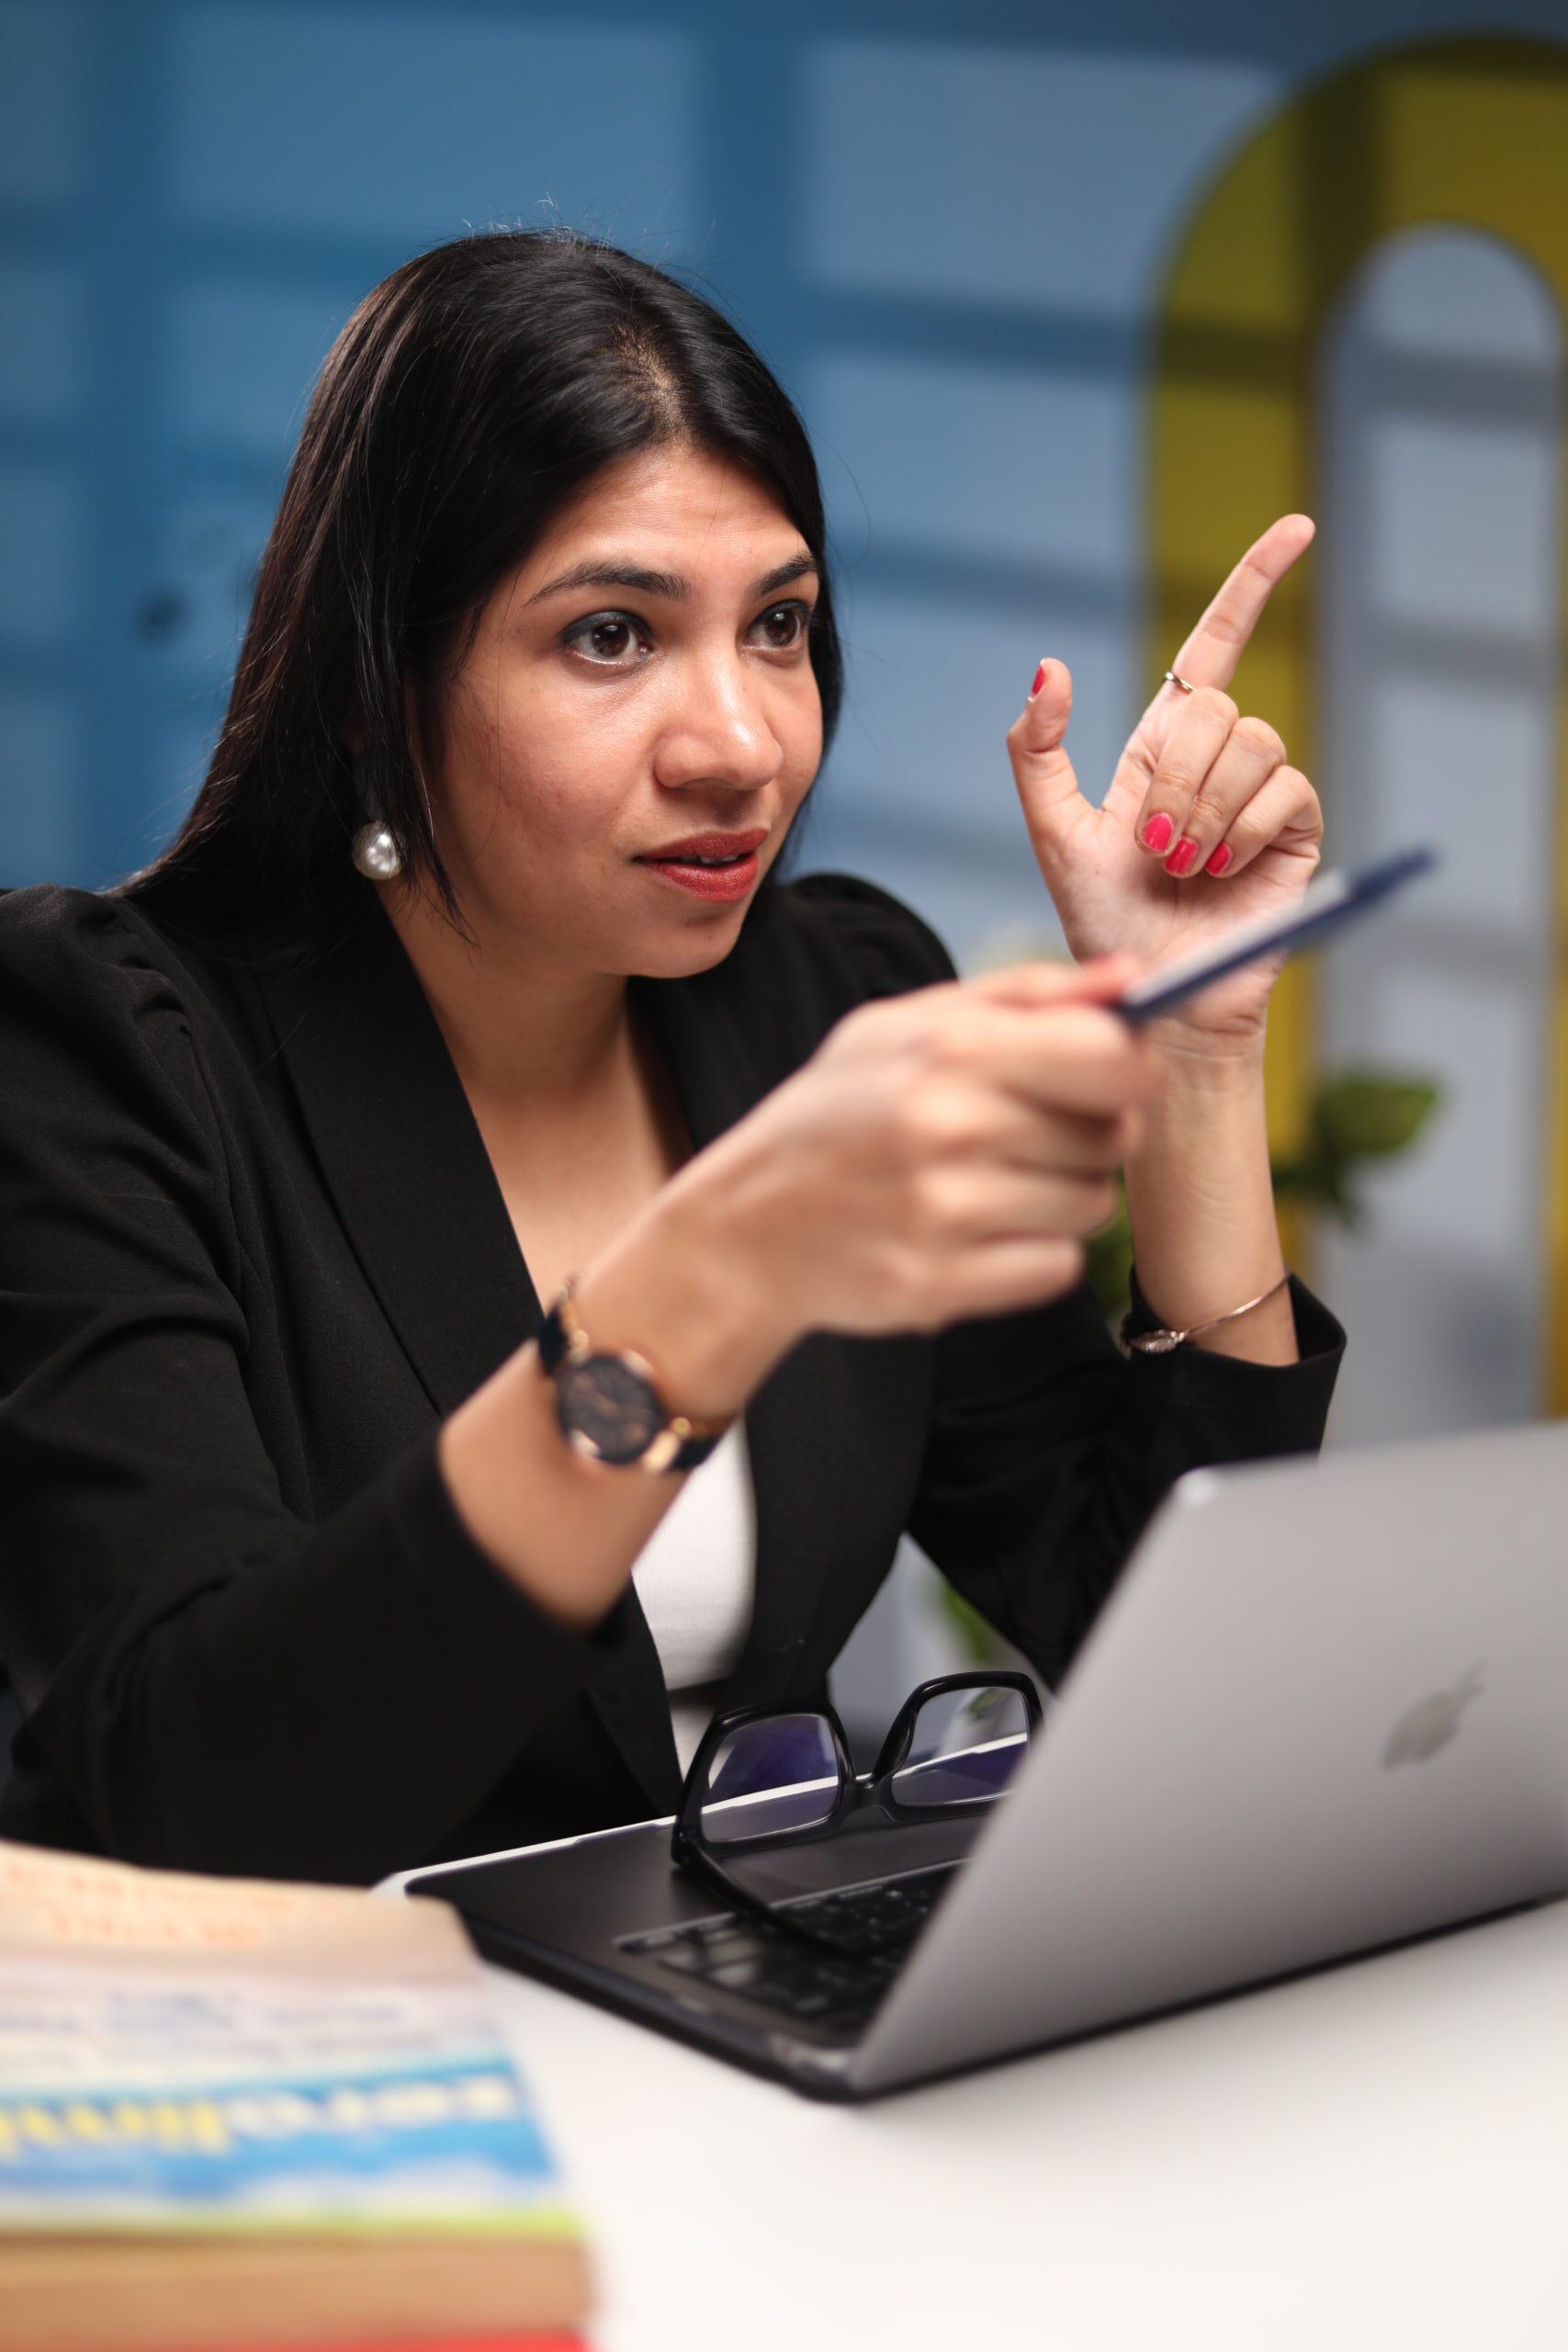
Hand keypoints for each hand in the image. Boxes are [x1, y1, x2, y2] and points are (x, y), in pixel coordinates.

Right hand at [666, 954, 1159, 1358]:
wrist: (744, 1228)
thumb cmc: (835, 1114)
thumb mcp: (905, 1025)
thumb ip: (1024, 994)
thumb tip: (1131, 980)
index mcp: (948, 1051)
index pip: (1112, 1056)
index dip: (1130, 1068)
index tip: (1107, 1077)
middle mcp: (950, 1129)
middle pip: (1113, 1136)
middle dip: (1088, 1134)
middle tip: (1022, 1135)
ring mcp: (946, 1214)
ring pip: (1091, 1205)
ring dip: (1059, 1197)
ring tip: (989, 1184)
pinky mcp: (943, 1286)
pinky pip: (1057, 1268)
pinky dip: (1031, 1254)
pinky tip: (976, 1233)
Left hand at [1005, 516, 1322, 1051]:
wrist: (1154, 987)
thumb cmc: (1104, 920)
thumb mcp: (1052, 832)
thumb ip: (1037, 749)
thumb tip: (1048, 664)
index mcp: (1162, 746)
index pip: (1215, 644)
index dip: (1254, 584)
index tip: (1297, 528)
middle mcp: (1219, 759)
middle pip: (1216, 708)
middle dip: (1174, 778)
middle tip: (1153, 846)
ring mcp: (1263, 793)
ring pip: (1252, 743)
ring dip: (1204, 809)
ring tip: (1183, 865)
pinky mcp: (1298, 829)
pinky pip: (1283, 790)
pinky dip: (1242, 830)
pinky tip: (1222, 870)